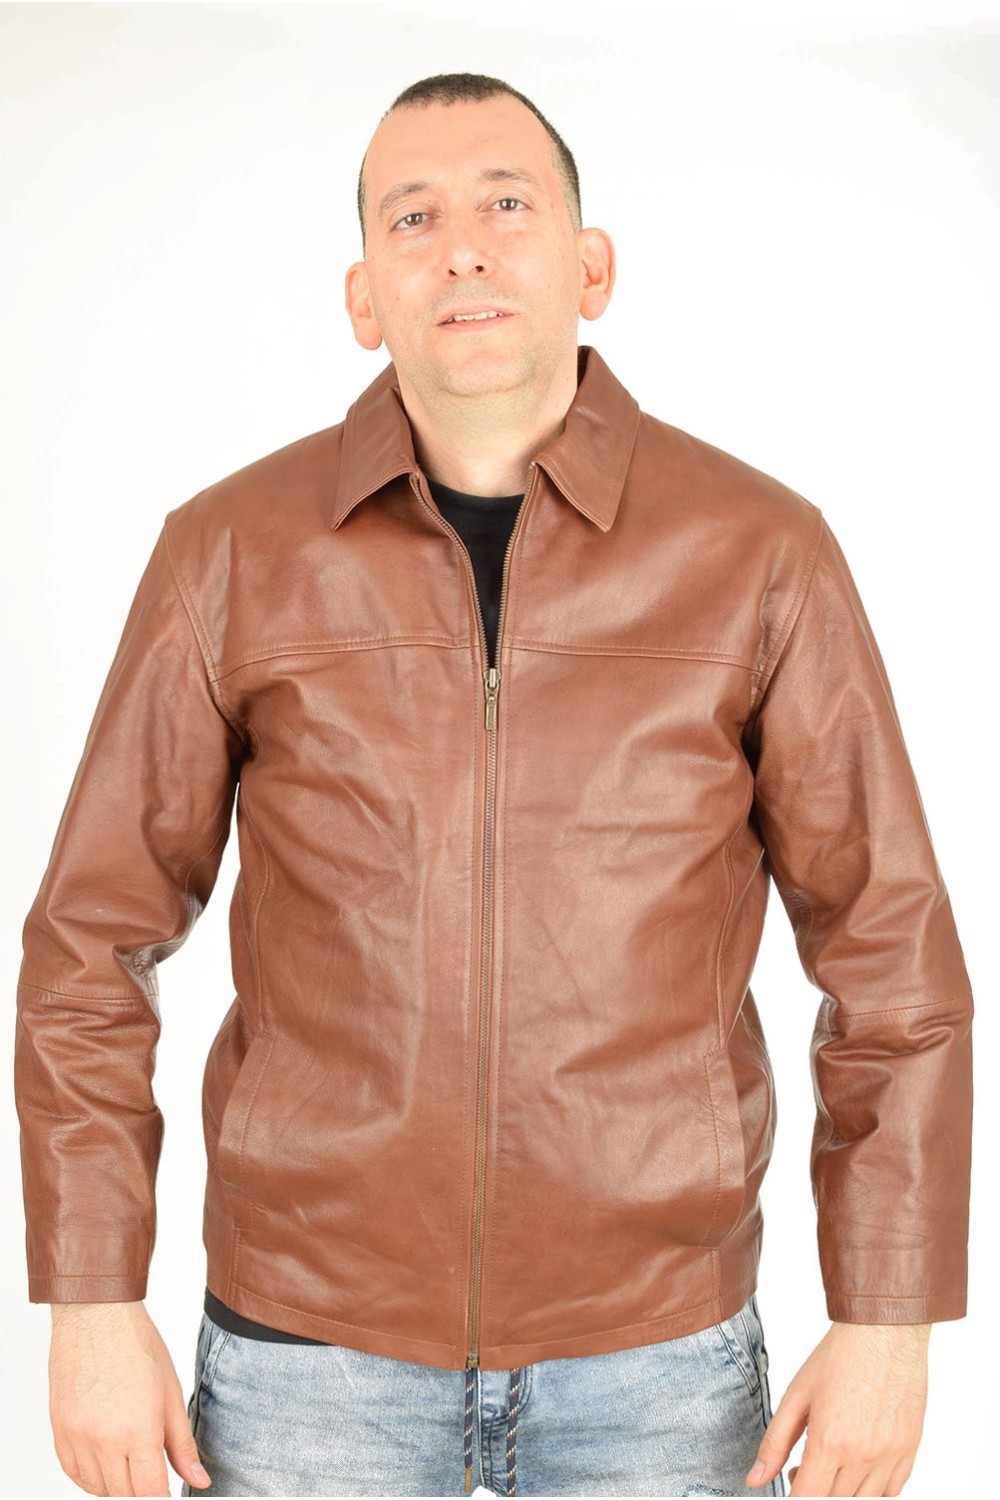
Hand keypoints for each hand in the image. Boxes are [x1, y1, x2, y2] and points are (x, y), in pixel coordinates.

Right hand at [48, 1300, 211, 1496]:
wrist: (97, 1316)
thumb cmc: (138, 1346)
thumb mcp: (171, 1394)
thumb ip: (182, 1444)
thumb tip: (198, 1480)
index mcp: (139, 1431)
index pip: (150, 1492)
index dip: (162, 1498)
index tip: (168, 1494)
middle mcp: (104, 1440)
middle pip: (124, 1493)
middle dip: (141, 1490)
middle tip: (152, 1473)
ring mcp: (78, 1437)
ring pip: (97, 1487)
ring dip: (116, 1485)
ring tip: (130, 1464)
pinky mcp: (59, 1430)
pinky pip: (72, 1472)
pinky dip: (89, 1476)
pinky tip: (105, 1463)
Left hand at [745, 1320, 930, 1496]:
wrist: (884, 1332)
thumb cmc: (839, 1358)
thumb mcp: (796, 1396)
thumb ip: (774, 1443)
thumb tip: (755, 1479)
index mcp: (830, 1442)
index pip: (808, 1498)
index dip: (794, 1499)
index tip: (790, 1487)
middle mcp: (863, 1455)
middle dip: (814, 1492)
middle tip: (802, 1470)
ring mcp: (891, 1455)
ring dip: (842, 1492)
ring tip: (828, 1465)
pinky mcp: (910, 1449)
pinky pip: (892, 1490)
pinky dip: (873, 1488)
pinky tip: (858, 1466)